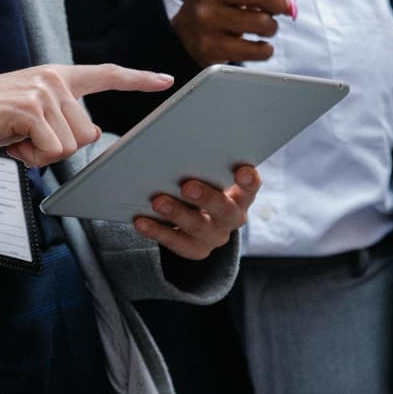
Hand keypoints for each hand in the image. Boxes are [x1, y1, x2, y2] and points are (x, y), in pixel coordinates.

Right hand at [0, 63, 172, 165]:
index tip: (166, 80)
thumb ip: (63, 119)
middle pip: (88, 133)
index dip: (138, 79)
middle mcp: (54, 79)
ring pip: (71, 146)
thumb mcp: (32, 115)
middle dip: (58, 148)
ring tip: (15, 137)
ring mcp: (42, 92)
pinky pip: (51, 152)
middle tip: (25, 138)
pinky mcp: (30, 109)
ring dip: (41, 154)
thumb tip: (93, 133)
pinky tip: (10, 142)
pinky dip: (30, 158)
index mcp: (57, 77)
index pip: (106, 74)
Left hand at [133, 165, 261, 259]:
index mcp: (241, 195)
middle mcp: (232, 217)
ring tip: (158, 202)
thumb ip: (202, 164)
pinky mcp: (195, 249)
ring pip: (199, 228)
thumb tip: (174, 144)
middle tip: (187, 186)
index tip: (241, 170)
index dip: (249, 180)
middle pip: (225, 210)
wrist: (197, 216)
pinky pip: (176, 243)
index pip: (251, 187)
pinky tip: (141, 221)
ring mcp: (214, 236)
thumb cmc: (202, 183)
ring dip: (177, 214)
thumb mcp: (208, 174)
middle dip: (207, 198)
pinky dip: (157, 231)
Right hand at [172, 0, 297, 67]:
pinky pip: (255, 50)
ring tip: (263, 28)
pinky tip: (259, 46)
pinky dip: (265, 50)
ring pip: (263, 24)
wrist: (186, 34)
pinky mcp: (210, 48)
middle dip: (279, 5)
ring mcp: (205, 20)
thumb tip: (292, 4)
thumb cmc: (224, 4)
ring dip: (272, 28)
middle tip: (279, 10)